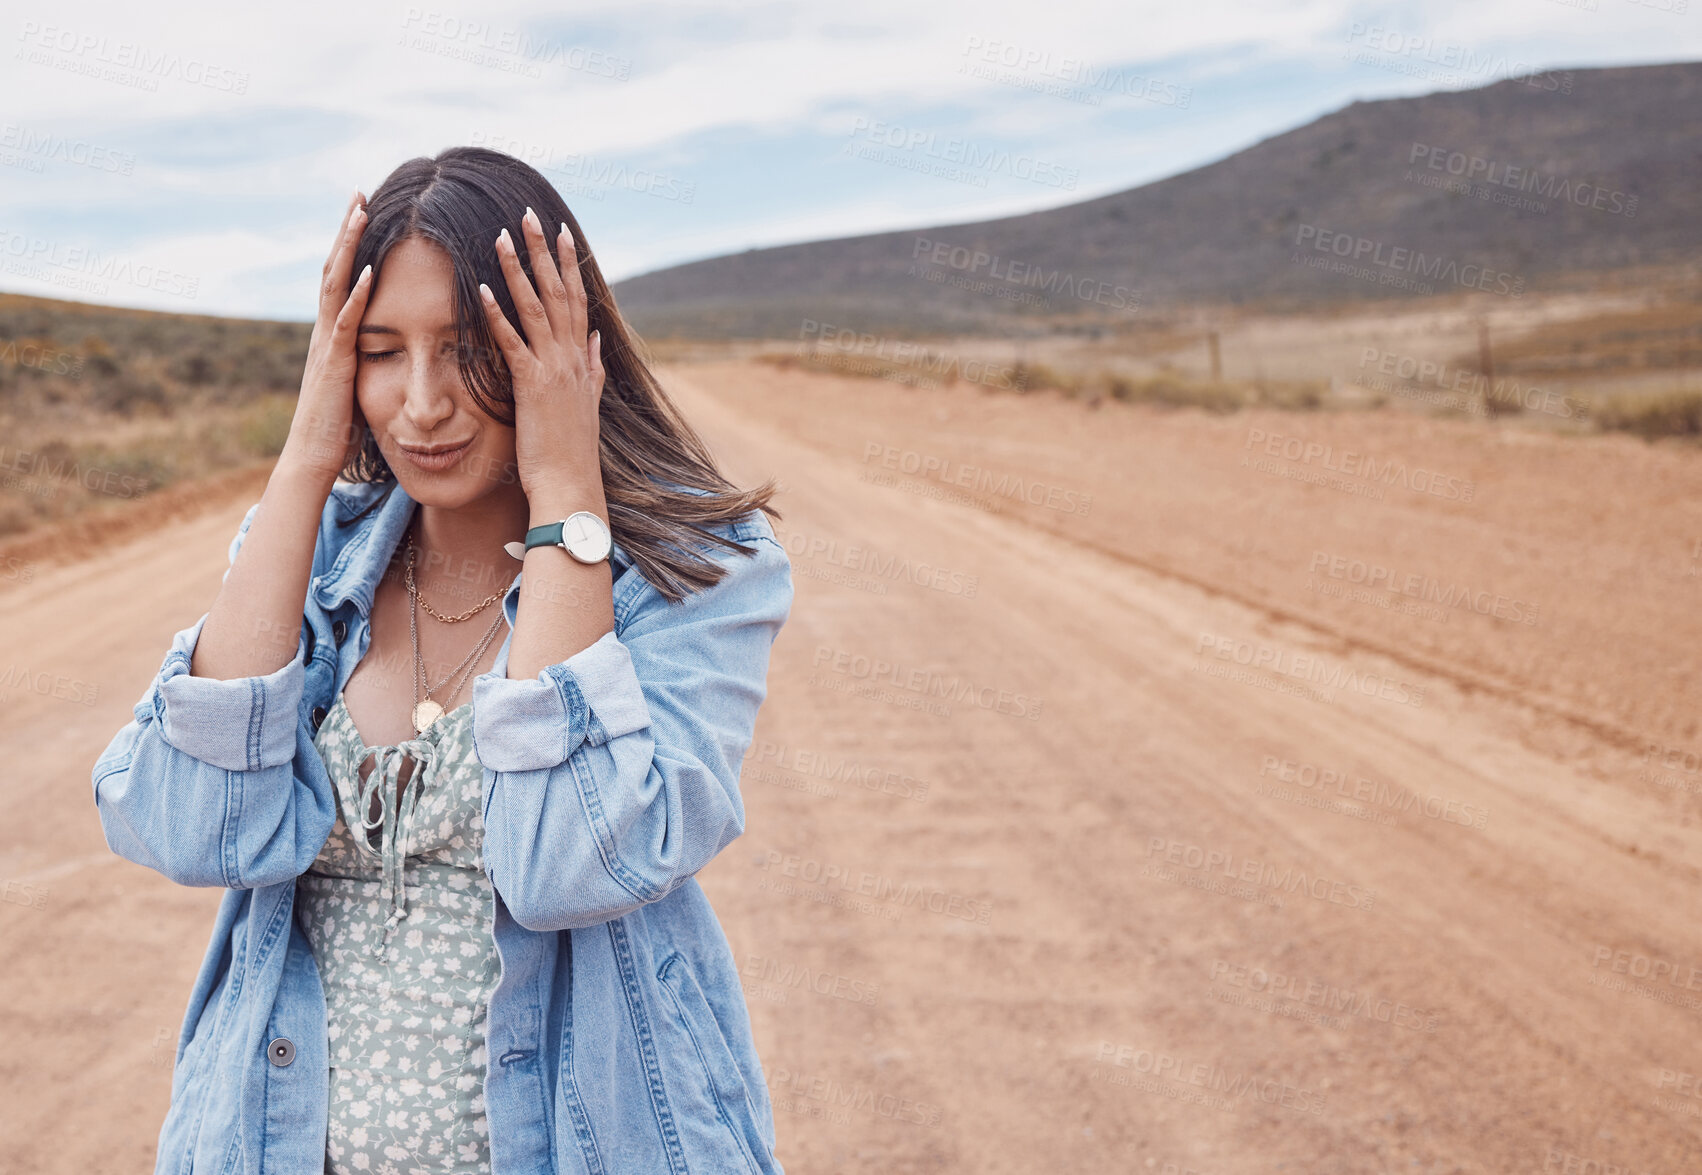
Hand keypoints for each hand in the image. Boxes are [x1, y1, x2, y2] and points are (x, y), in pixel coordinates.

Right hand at [281, 190, 373, 488]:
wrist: (315, 457)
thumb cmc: (340, 426)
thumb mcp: (358, 382)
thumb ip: (366, 357)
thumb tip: (384, 345)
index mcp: (333, 333)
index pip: (342, 279)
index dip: (351, 246)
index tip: (365, 212)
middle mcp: (325, 331)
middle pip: (334, 269)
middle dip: (347, 232)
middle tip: (359, 194)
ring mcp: (327, 344)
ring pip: (336, 285)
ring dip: (349, 249)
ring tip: (361, 214)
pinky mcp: (335, 364)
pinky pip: (345, 324)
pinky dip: (356, 296)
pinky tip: (368, 272)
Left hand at [480, 207, 604, 499]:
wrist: (571, 485)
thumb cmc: (572, 452)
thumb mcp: (589, 404)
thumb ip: (594, 368)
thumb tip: (598, 340)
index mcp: (582, 360)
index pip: (577, 301)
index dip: (569, 265)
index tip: (561, 233)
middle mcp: (572, 358)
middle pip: (558, 293)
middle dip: (543, 252)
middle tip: (530, 214)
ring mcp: (554, 370)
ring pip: (536, 308)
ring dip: (518, 269)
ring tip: (501, 235)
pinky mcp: (532, 386)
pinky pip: (512, 343)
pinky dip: (497, 315)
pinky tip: (481, 289)